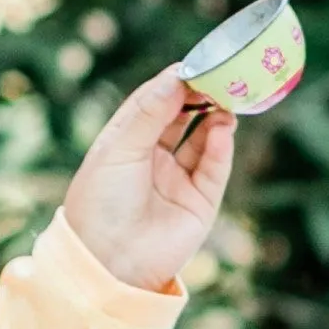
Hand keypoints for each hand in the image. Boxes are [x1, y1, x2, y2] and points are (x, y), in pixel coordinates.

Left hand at [61, 67, 235, 294]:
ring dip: (215, 117)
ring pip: (204, 139)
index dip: (174, 82)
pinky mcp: (200, 203)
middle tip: (220, 74)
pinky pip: (214, 168)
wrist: (109, 264)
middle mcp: (153, 159)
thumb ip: (149, 113)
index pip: (154, 102)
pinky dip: (221, 146)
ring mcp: (178, 181)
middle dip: (201, 95)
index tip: (194, 64)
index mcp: (126, 143)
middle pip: (183, 117)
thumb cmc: (101, 203)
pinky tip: (223, 127)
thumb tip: (176, 77)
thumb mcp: (119, 149)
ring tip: (228, 96)